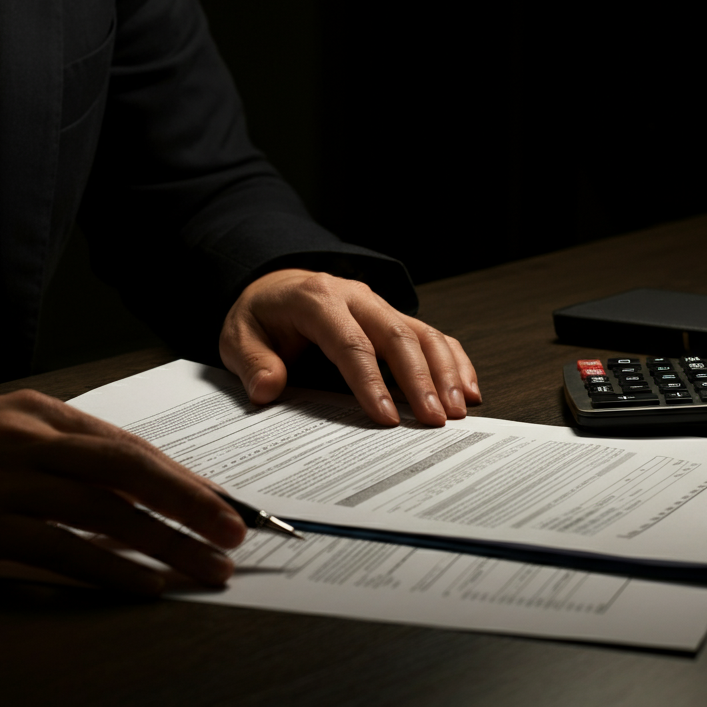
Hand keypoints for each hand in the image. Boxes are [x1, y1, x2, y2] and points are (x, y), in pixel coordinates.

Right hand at [0, 391, 245, 593]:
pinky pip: (60, 549)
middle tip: (235, 530)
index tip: (221, 501)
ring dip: (165, 541)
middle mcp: (33, 442)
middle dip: (191, 502)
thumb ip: (63, 449)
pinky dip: (110, 568)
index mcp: (44, 414)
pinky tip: (145, 584)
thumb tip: (125, 479)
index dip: (182, 476)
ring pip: (107, 512)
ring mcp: (7, 483)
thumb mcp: (3, 428)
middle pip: (131, 471)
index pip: (130, 446)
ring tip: (207, 566)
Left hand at [219, 269, 480, 426]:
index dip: (370, 380)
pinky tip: (467, 390)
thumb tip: (267, 388)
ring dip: (444, 372)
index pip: (349, 341)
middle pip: (396, 335)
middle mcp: (356, 297)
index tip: (386, 417)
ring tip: (456, 410)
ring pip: (422, 333)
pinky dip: (454, 361)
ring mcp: (379, 306)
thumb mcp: (239, 336)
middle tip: (434, 419)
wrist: (276, 287)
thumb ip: (252, 362)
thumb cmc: (262, 316)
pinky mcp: (394, 318)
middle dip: (419, 378)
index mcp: (316, 299)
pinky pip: (432, 335)